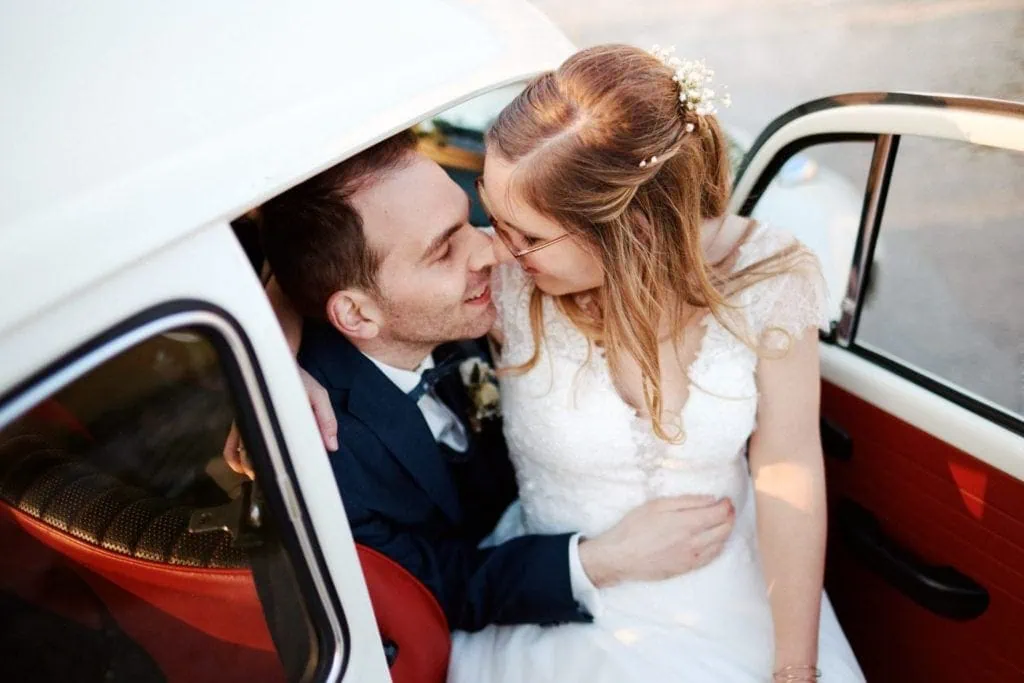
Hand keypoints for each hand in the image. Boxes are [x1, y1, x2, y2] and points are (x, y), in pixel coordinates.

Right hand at [222, 367, 338, 478]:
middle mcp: (253, 420)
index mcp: (271, 415)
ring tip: (265, 479)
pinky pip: (229, 448)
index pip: (269, 447)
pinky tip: (248, 470)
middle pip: (249, 457)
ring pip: (237, 456)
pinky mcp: (238, 423)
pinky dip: (235, 462)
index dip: (275, 466)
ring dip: (249, 470)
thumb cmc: (299, 380)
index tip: (285, 477)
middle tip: (277, 482)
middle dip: (261, 473)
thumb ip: (326, 419)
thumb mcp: (318, 395)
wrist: (277, 361)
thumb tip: (331, 447)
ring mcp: (242, 422)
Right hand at [578, 495, 734, 586]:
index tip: (725, 500)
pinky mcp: (687, 569)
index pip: (719, 514)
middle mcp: (694, 542)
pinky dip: (718, 547)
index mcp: (687, 523)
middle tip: (726, 510)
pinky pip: (711, 558)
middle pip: (724, 529)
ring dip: (725, 531)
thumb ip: (686, 501)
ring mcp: (692, 558)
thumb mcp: (657, 505)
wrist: (621, 556)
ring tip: (721, 523)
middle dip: (729, 517)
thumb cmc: (634, 527)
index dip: (726, 505)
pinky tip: (714, 541)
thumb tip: (710, 499)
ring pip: (720, 544)